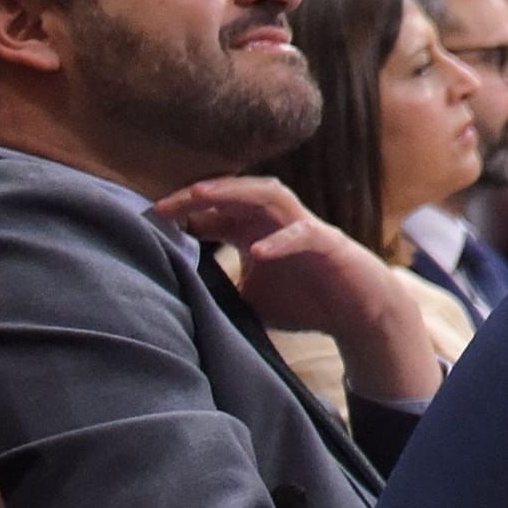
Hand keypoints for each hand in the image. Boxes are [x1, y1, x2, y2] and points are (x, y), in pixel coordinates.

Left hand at [156, 177, 441, 403]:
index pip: (216, 211)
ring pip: (270, 194)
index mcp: (255, 231)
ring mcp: (304, 228)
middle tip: (163, 204)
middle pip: (236, 192)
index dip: (183, 211)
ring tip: (201, 196)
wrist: (357, 316)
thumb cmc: (304, 302)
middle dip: (200, 194)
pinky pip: (304, 234)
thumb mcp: (247, 295)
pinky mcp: (329, 244)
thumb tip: (170, 292)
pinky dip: (281, 240)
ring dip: (235, 192)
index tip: (149, 219)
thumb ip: (217, 286)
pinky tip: (259, 251)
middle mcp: (277, 222)